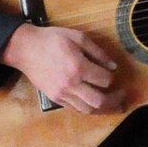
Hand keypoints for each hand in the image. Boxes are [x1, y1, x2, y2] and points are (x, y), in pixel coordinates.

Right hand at [1, 23, 125, 114]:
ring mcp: (62, 94)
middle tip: (122, 97)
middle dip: (114, 101)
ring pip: (88, 109)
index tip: (112, 72)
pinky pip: (76, 109)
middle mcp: (71, 84)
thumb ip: (97, 51)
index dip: (112, 77)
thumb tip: (112, 65)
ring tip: (114, 106)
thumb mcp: (77, 37)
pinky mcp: (55, 98)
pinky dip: (88, 108)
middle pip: (99, 101)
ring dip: (104, 109)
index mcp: (78, 67)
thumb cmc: (51, 39)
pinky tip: (95, 104)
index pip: (104, 79)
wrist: (25, 48)